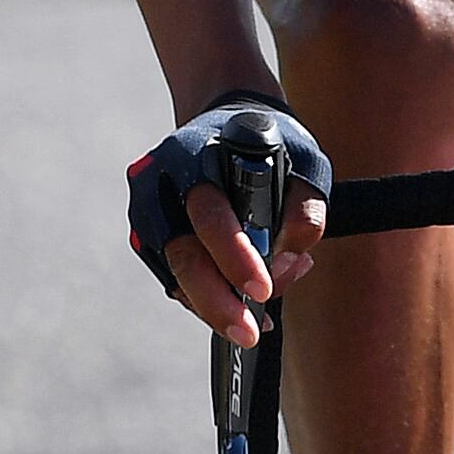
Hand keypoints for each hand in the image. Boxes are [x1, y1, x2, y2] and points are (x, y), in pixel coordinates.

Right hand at [125, 93, 330, 344]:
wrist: (224, 120)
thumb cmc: (270, 145)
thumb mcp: (305, 160)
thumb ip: (306, 207)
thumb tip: (290, 261)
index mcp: (195, 154)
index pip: (210, 213)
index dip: (235, 256)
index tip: (262, 289)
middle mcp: (159, 182)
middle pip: (182, 253)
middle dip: (216, 301)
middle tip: (249, 333)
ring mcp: (147, 210)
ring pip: (174, 274)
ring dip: (212, 307)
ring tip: (253, 326)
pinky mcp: (146, 235)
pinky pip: (173, 279)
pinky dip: (204, 301)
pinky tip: (238, 310)